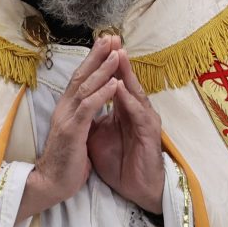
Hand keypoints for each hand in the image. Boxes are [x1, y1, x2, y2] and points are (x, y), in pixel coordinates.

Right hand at [20, 41, 125, 218]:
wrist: (50, 184)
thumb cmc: (65, 162)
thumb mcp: (76, 134)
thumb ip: (81, 118)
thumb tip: (90, 106)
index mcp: (66, 110)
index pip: (80, 79)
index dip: (93, 61)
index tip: (106, 44)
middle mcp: (64, 109)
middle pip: (81, 76)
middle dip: (98, 56)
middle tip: (111, 37)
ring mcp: (67, 119)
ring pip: (86, 88)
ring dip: (103, 70)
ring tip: (117, 53)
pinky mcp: (72, 131)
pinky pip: (88, 108)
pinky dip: (102, 94)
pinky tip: (113, 83)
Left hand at [83, 35, 165, 213]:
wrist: (136, 188)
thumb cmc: (120, 162)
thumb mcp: (98, 135)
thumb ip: (92, 117)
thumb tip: (79, 104)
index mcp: (123, 110)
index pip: (114, 82)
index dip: (105, 65)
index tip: (96, 46)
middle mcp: (135, 111)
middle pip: (126, 80)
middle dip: (118, 60)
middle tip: (111, 38)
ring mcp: (143, 121)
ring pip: (135, 92)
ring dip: (126, 74)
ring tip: (118, 55)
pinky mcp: (148, 135)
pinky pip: (138, 113)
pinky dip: (129, 100)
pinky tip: (121, 88)